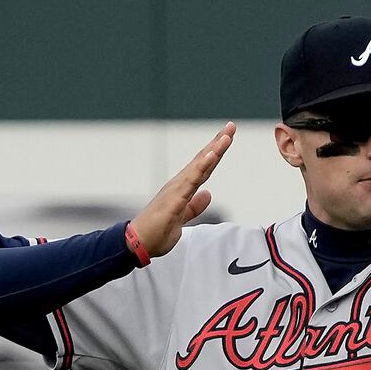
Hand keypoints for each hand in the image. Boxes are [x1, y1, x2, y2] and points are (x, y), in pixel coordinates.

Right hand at [131, 124, 235, 259]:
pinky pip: (191, 181)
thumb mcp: (182, 217)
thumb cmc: (156, 230)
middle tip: (231, 126)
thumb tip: (207, 194)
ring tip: (225, 137)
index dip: (216, 152)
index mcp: (182, 188)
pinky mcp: (175, 199)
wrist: (139, 243)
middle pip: (203, 160)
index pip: (203, 166)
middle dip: (218, 143)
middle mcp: (179, 184)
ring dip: (213, 150)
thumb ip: (194, 206)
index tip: (227, 137)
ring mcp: (176, 190)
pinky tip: (211, 156)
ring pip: (199, 166)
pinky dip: (201, 167)